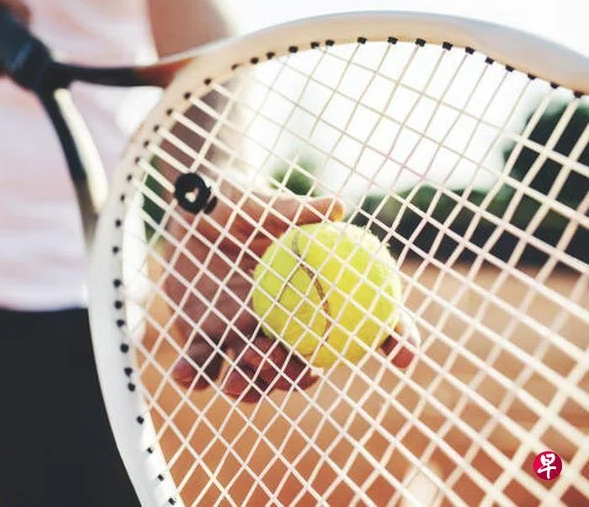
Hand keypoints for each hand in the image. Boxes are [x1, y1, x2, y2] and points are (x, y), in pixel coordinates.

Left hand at [163, 183, 419, 402]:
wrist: (196, 207)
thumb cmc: (243, 204)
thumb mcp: (266, 204)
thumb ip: (298, 211)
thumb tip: (337, 208)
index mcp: (315, 300)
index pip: (367, 325)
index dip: (394, 339)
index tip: (404, 351)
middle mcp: (283, 328)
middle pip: (302, 368)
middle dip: (295, 375)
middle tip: (281, 361)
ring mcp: (242, 339)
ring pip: (254, 378)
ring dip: (248, 386)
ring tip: (234, 378)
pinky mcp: (203, 339)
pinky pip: (201, 364)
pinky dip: (195, 374)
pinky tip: (187, 375)